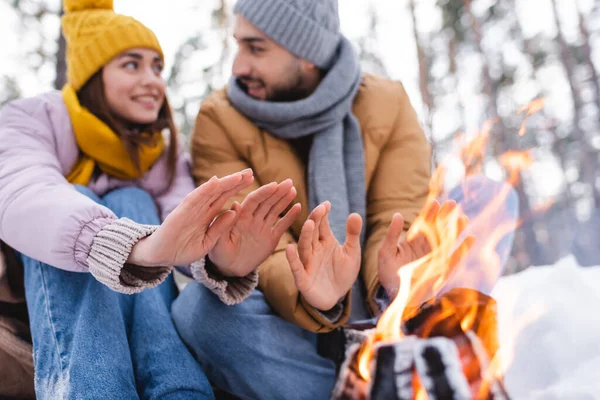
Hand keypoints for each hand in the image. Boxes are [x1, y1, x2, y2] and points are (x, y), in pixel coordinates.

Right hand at [128, 169, 253, 266]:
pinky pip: (194, 199)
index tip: (252, 179)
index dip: (237, 188)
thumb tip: (234, 212)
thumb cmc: (182, 249)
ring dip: (223, 183)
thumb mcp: (208, 241)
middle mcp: (200, 208)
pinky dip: (204, 190)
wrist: (159, 256)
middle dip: (234, 181)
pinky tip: (215, 182)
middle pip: (219, 191)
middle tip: (250, 171)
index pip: (224, 197)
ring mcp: (190, 209)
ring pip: (209, 193)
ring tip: (238, 175)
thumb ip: (220, 228)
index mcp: (206, 215)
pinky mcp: (181, 213)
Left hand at [208, 179, 301, 276]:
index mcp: (240, 217)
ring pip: (275, 210)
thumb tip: (234, 205)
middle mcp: (253, 219)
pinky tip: (298, 207)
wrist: (229, 268)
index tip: (274, 185)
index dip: (264, 192)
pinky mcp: (270, 238)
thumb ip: (225, 224)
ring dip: (284, 200)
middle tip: (289, 182)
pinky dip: (290, 217)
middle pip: (267, 202)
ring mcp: (262, 227)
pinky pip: (281, 226)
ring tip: (293, 190)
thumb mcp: (218, 240)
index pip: (254, 201)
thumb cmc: (219, 254)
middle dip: (278, 192)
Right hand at [286, 202, 362, 310]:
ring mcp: (307, 263)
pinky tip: (290, 249)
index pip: (322, 224)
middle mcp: (314, 250)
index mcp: (325, 241)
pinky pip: (297, 268)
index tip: (327, 204)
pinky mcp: (303, 279)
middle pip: (312, 232)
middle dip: (315, 220)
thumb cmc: (342, 273)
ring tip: (309, 224)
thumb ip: (352, 234)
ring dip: (306, 236)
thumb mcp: (352, 253)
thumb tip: (355, 213)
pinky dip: (293, 259)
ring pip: (304, 247)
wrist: (336, 297)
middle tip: (320, 209)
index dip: (323, 214)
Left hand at [377, 200, 473, 298]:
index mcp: (413, 240)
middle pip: (438, 228)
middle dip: (445, 216)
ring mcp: (435, 257)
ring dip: (456, 230)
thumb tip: (397, 214)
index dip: (429, 212)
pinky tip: (471, 239)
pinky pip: (454, 258)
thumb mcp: (385, 252)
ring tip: (464, 219)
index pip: (423, 223)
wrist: (394, 295)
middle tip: (453, 204)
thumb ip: (392, 235)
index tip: (435, 202)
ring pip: (448, 240)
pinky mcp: (442, 270)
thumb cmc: (388, 273)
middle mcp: (426, 246)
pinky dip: (463, 249)